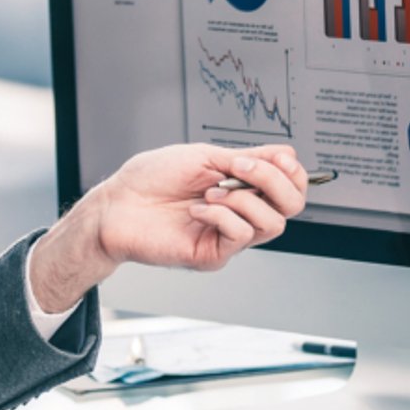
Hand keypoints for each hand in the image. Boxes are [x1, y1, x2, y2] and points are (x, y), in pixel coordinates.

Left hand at [30, 144, 309, 310]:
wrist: (117, 205)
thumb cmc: (151, 178)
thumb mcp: (205, 156)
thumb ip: (248, 158)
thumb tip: (285, 155)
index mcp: (242, 187)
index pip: (290, 185)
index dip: (291, 171)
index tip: (272, 157)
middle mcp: (241, 213)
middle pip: (292, 206)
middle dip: (274, 181)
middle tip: (241, 168)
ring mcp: (229, 236)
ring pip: (273, 223)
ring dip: (244, 198)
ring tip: (210, 192)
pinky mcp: (213, 254)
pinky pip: (240, 235)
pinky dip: (221, 215)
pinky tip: (197, 209)